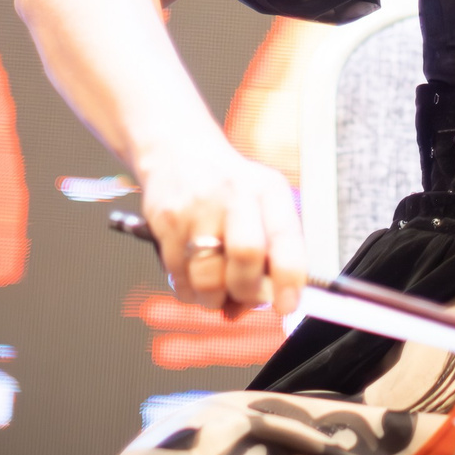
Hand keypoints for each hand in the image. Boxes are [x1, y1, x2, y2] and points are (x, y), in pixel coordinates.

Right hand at [135, 140, 306, 319]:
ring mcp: (197, 208)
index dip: (288, 279)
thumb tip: (267, 303)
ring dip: (214, 298)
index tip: (287, 304)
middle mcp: (235, 194)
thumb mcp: (261, 201)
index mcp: (268, 190)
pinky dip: (189, 290)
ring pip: (208, 278)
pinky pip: (179, 278)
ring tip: (216, 287)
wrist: (176, 149)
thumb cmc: (225, 185)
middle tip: (244, 295)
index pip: (286, 238)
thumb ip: (271, 248)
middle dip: (247, 290)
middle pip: (246, 256)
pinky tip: (194, 273)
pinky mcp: (166, 222)